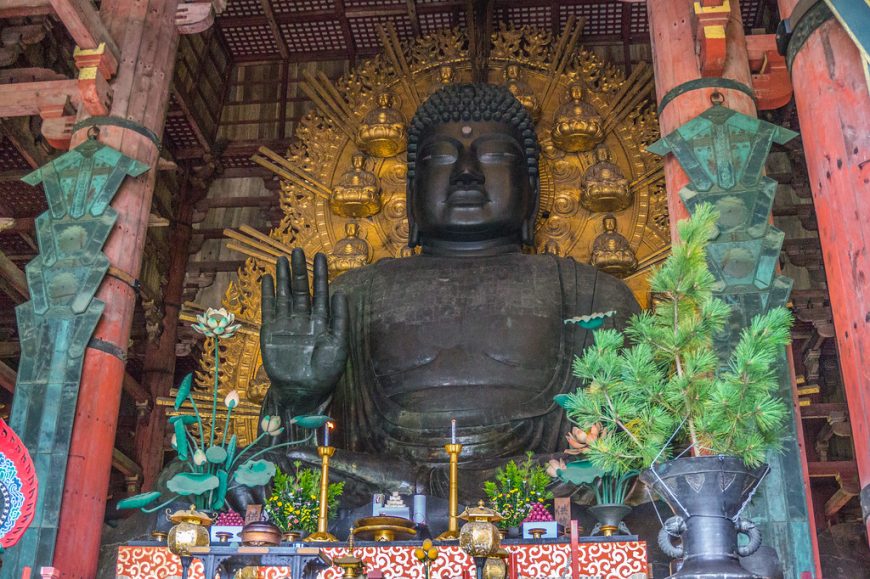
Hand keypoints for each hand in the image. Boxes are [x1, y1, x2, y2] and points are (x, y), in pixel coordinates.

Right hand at [260, 249, 347, 409]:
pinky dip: (268, 293)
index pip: (321, 292)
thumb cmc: (325, 371)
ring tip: (282, 258)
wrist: (302, 390)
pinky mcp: (271, 330)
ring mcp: (287, 323)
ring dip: (284, 277)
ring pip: (285, 294)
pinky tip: (268, 278)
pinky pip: (269, 308)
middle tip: (298, 250)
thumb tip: (341, 293)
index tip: (319, 255)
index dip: (320, 274)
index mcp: (322, 320)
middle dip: (300, 270)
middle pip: (301, 289)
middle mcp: (304, 318)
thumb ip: (340, 319)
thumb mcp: (339, 344)